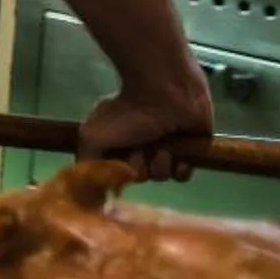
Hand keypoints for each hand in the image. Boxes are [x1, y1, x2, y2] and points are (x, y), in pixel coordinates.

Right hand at [77, 83, 213, 182]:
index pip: (116, 172)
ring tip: (162, 146)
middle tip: (141, 149)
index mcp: (120, 143)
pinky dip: (180, 169)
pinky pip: (183, 176)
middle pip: (138, 176)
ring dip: (159, 164)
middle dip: (139, 167)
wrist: (164, 93)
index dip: (117, 172)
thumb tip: (91, 186)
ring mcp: (168, 149)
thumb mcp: (91, 136)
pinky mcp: (192, 151)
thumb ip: (87, 162)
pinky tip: (178, 156)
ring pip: (160, 177)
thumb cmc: (126, 112)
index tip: (119, 165)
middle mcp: (142, 147)